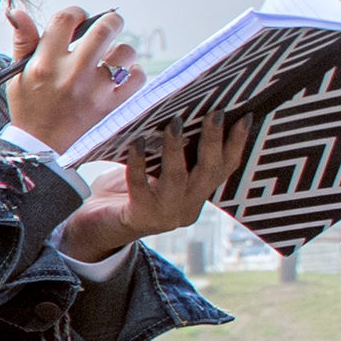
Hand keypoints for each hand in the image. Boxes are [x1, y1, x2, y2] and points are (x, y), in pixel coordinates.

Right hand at [0, 3, 138, 152]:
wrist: (41, 150)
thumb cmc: (29, 110)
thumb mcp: (18, 75)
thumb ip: (23, 42)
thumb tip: (18, 12)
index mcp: (45, 64)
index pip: (65, 19)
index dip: (76, 13)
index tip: (79, 19)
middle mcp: (72, 74)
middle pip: (104, 28)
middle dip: (111, 21)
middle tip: (110, 25)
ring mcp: (96, 91)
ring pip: (125, 52)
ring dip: (121, 52)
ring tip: (112, 60)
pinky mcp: (113, 106)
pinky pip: (138, 77)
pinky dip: (133, 73)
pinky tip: (121, 78)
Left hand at [66, 113, 244, 257]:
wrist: (95, 229)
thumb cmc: (126, 191)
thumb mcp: (156, 170)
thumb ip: (174, 151)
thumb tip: (184, 111)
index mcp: (196, 195)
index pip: (224, 168)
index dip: (237, 143)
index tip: (245, 116)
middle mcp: (186, 207)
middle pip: (208, 172)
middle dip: (213, 141)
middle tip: (215, 113)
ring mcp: (164, 214)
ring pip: (178, 178)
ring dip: (177, 149)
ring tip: (175, 122)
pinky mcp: (138, 216)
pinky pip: (140, 186)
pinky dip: (138, 163)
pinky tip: (135, 142)